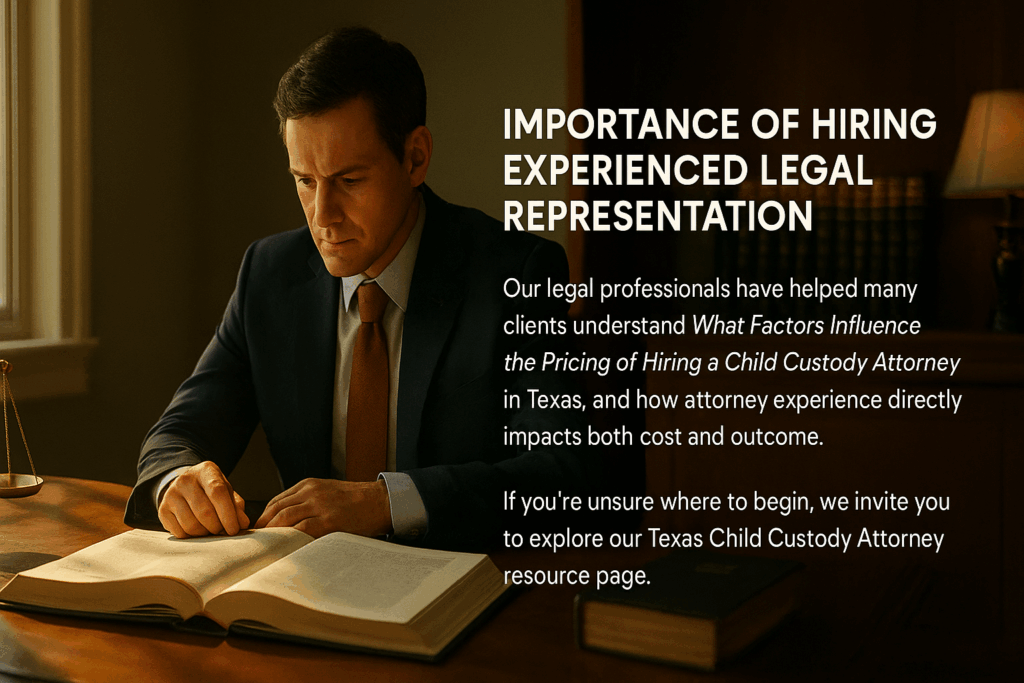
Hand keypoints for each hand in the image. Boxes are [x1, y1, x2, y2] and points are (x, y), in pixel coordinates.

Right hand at [158, 461, 248, 537]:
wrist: (184, 487)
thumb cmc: (210, 490)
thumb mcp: (226, 492)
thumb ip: (236, 506)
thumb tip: (243, 523)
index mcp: (206, 470)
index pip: (218, 492)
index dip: (228, 514)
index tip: (234, 529)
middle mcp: (186, 480)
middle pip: (205, 511)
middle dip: (217, 527)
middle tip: (222, 531)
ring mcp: (171, 494)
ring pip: (191, 525)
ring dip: (205, 534)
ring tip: (210, 530)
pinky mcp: (163, 510)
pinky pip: (180, 532)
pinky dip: (192, 537)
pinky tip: (197, 531)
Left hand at [254, 478, 391, 538]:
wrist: (380, 501)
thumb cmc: (355, 500)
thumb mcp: (327, 491)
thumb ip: (307, 500)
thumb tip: (285, 520)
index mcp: (309, 484)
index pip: (276, 500)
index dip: (264, 516)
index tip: (258, 530)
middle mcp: (311, 492)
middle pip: (276, 509)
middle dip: (263, 527)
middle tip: (256, 543)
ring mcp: (320, 506)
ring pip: (284, 519)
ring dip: (272, 534)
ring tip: (265, 548)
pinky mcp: (329, 521)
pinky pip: (301, 530)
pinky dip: (290, 539)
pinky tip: (284, 548)